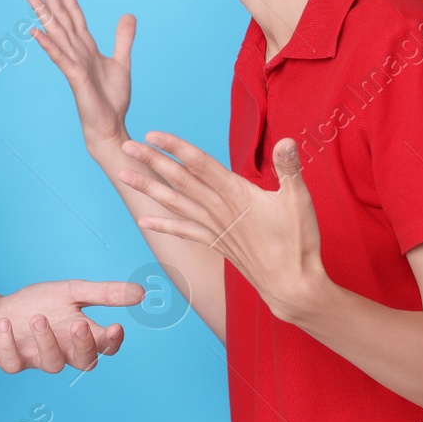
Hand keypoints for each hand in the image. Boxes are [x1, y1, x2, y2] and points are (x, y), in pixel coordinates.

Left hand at [0, 278, 144, 372]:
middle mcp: (64, 352)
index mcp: (81, 336)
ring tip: (37, 317)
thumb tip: (141, 293)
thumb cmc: (39, 303)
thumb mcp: (72, 291)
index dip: (112, 341)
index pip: (106, 346)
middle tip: (79, 324)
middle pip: (84, 362)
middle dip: (83, 345)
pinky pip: (13, 362)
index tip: (116, 327)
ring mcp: (38, 360)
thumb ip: (104, 294)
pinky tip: (5, 324)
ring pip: (52, 364)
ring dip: (46, 341)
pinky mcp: (12, 362)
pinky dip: (8, 344)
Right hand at [23, 0, 135, 150]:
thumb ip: (122, 38)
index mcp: (86, 45)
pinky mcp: (75, 77)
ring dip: (42, 11)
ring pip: (55, 31)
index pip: (73, 12)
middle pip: (59, 15)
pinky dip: (48, 44)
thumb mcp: (121, 62)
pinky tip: (35, 31)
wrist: (109, 126)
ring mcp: (73, 62)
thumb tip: (128, 15)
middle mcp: (76, 50)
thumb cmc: (111, 99)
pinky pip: (60, 57)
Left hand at [117, 132, 330, 323]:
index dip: (175, 147)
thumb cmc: (297, 242)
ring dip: (148, 189)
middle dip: (152, 161)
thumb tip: (286, 140)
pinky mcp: (216, 243)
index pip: (200, 163)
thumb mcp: (299, 199)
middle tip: (126, 146)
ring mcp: (215, 228)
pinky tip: (144, 222)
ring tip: (123, 176)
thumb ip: (289, 168)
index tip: (152, 135)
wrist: (291, 286)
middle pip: (180, 180)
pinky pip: (184, 232)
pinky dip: (164, 226)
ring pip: (175, 203)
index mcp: (237, 194)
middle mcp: (219, 209)